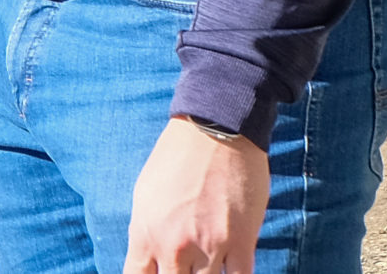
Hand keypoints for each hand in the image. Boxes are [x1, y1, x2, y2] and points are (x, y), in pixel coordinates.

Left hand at [124, 118, 269, 273]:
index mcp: (145, 234)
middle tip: (188, 267)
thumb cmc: (177, 157)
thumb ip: (145, 235)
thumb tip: (149, 261)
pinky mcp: (241, 241)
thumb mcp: (145, 195)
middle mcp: (175, 247)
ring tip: (208, 266)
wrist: (216, 127)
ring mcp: (210, 247)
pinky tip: (232, 268)